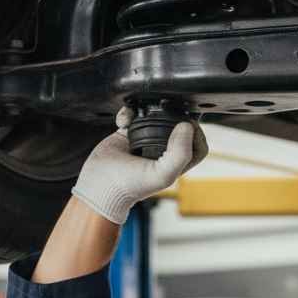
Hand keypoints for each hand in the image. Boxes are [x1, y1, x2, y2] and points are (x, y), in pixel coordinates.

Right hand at [70, 108, 208, 225]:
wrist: (100, 185)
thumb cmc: (130, 186)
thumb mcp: (163, 174)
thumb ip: (180, 153)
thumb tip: (186, 126)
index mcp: (176, 162)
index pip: (197, 144)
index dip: (195, 133)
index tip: (184, 127)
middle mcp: (163, 151)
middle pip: (178, 125)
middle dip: (171, 116)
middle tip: (163, 113)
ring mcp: (146, 141)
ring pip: (155, 116)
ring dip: (148, 111)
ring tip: (140, 116)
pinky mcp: (128, 134)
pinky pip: (132, 115)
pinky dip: (128, 113)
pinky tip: (124, 121)